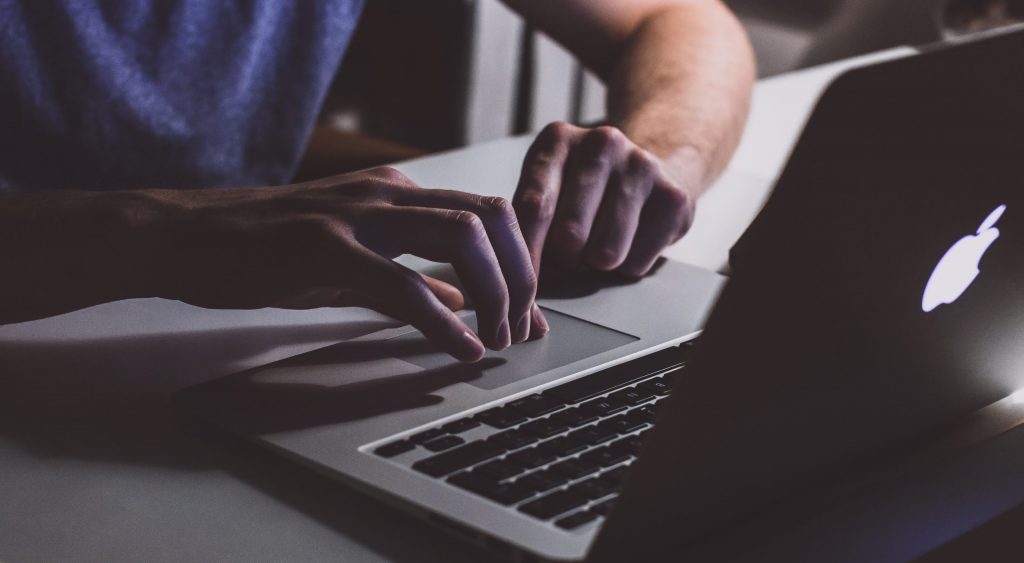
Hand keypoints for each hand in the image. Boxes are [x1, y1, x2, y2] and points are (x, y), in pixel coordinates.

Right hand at [148, 167, 545, 361]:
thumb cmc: (269, 250)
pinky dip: (444, 320)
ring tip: (497, 337)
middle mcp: (387, 192)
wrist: (188, 238)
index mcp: (397, 192)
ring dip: (494, 291)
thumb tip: (465, 299)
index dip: (521, 263)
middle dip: (520, 275)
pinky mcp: (325, 247)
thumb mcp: (355, 259)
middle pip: (491, 216)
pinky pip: (403, 283)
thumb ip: (413, 274)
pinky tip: (461, 348)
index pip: (487, 213)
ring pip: (462, 236)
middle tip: (520, 327)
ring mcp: (357, 215)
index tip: (530, 311)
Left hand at [513, 122, 697, 278]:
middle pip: (569, 235)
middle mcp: (601, 143)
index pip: (534, 206)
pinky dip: (626, 268)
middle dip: (563, 261)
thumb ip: (527, 223)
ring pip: (605, 253)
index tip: (520, 282)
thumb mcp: (547, 189)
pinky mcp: (673, 196)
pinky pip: (636, 262)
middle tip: (567, 257)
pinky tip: (628, 243)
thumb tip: (518, 274)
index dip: (526, 253)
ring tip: (596, 247)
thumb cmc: (583, 191)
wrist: (648, 172)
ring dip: (595, 266)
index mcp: (558, 139)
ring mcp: (641, 166)